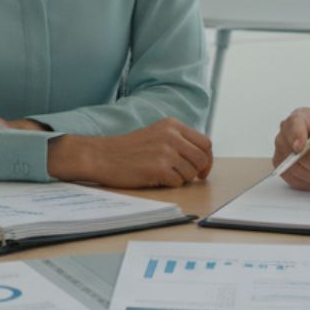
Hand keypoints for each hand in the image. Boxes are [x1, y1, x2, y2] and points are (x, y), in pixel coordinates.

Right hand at [50, 118, 212, 187]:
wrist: (102, 155)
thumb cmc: (128, 149)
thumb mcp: (156, 134)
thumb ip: (178, 141)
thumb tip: (202, 159)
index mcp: (172, 125)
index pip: (205, 143)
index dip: (207, 159)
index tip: (202, 169)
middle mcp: (172, 136)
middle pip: (202, 158)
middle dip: (198, 171)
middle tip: (186, 177)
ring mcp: (166, 152)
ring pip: (191, 173)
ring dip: (181, 178)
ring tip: (163, 174)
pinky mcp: (159, 168)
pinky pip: (178, 183)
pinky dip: (169, 184)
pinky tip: (154, 178)